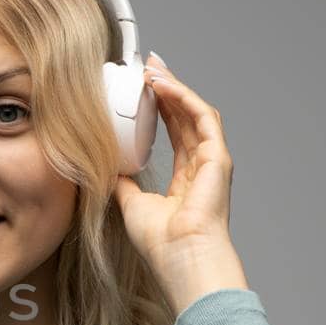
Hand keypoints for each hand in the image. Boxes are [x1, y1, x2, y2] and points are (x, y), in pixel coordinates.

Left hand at [112, 53, 248, 310]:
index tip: (143, 89)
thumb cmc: (162, 242)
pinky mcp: (218, 157)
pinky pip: (202, 117)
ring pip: (194, 112)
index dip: (160, 108)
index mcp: (187, 178)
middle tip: (147, 67)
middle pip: (185, 117)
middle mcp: (202, 166)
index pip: (175, 132)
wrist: (182, 257)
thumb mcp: (132, 205)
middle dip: (167, 89)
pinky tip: (164, 84)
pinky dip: (183, 98)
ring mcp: (213, 161)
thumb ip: (124, 184)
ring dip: (174, 87)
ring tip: (152, 70)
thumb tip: (107, 168)